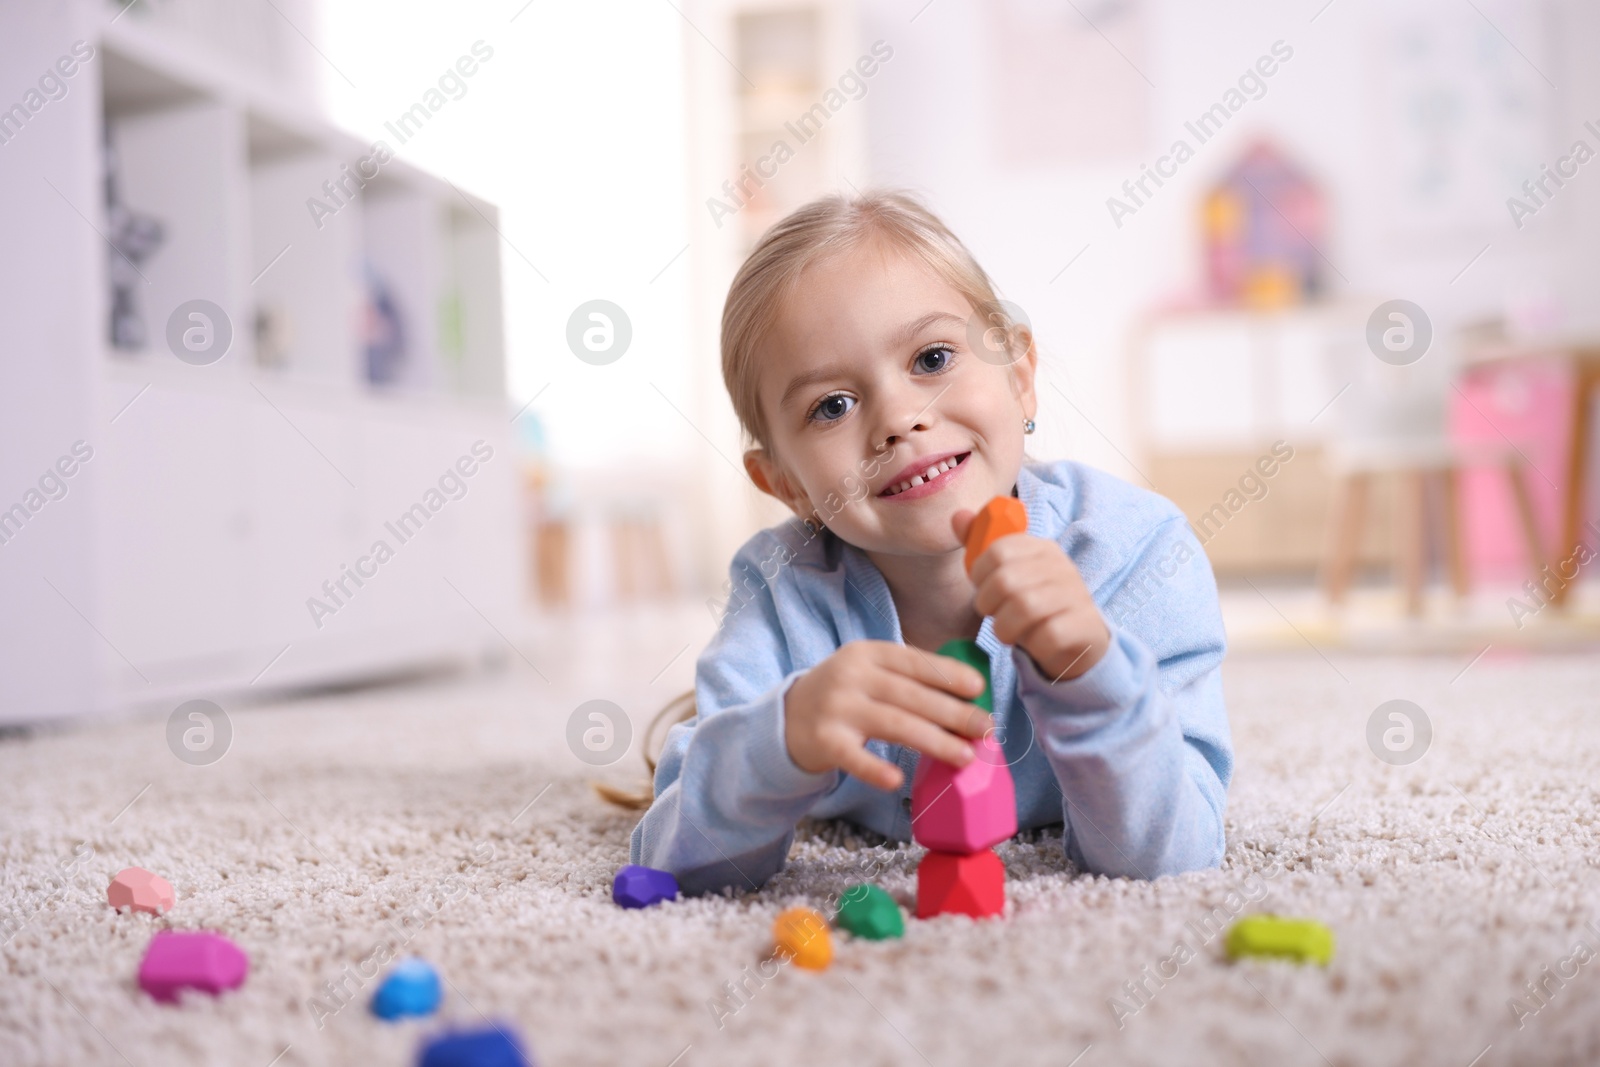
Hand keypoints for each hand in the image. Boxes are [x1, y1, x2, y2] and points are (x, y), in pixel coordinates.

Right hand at [784, 641, 991, 790]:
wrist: (787, 718)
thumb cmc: (844, 695)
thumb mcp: (869, 672)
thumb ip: (908, 679)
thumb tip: (967, 698)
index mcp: (867, 653)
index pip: (914, 661)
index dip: (947, 674)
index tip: (979, 688)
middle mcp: (851, 676)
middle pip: (911, 695)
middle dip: (954, 713)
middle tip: (986, 728)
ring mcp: (836, 708)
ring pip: (894, 725)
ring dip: (934, 741)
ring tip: (965, 756)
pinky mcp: (824, 741)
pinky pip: (854, 757)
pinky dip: (874, 769)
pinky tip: (896, 781)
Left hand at [953, 509, 1109, 681]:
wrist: (1078, 637)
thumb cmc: (1033, 602)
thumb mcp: (1006, 571)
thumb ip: (980, 544)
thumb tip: (957, 516)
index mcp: (1041, 548)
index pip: (997, 551)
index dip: (980, 575)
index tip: (984, 589)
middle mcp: (1061, 566)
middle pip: (1005, 581)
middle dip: (989, 605)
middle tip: (996, 614)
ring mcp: (1077, 594)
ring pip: (1024, 609)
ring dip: (1006, 628)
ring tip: (1010, 631)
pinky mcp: (1086, 625)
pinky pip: (1047, 636)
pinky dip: (1033, 645)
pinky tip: (1037, 643)